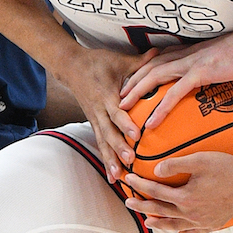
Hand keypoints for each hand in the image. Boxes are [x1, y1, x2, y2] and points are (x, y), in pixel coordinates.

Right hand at [60, 46, 152, 180]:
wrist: (71, 67)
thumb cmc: (97, 62)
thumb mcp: (118, 60)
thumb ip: (140, 62)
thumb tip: (161, 54)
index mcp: (106, 95)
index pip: (116, 112)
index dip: (125, 124)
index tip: (136, 136)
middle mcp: (98, 111)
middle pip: (108, 133)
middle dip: (119, 148)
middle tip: (131, 161)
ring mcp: (95, 119)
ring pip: (103, 143)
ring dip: (111, 160)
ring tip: (119, 178)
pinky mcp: (94, 124)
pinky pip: (100, 144)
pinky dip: (106, 160)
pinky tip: (113, 178)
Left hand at [119, 26, 232, 129]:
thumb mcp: (229, 58)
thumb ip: (219, 65)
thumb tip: (221, 73)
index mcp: (193, 51)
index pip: (161, 59)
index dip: (144, 70)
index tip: (132, 82)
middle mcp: (188, 54)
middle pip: (151, 67)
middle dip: (132, 81)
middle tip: (117, 97)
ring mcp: (193, 63)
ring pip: (155, 77)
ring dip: (136, 92)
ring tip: (122, 109)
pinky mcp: (201, 73)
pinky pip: (175, 93)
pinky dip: (160, 108)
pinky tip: (151, 122)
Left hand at [122, 153, 232, 232]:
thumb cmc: (226, 167)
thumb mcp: (200, 159)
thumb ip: (176, 164)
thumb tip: (156, 170)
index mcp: (185, 197)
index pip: (156, 192)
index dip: (140, 185)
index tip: (129, 179)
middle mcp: (191, 213)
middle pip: (160, 211)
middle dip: (142, 206)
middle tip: (128, 202)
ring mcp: (202, 222)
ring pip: (174, 226)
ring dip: (159, 224)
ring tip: (147, 222)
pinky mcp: (213, 224)